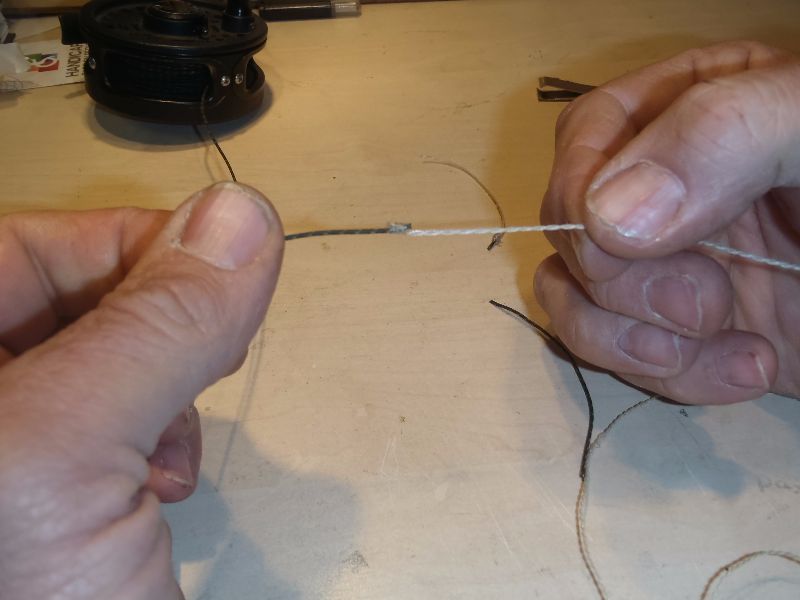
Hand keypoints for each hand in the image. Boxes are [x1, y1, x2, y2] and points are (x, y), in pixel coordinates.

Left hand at [0, 182, 283, 598]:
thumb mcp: (67, 456)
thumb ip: (155, 326)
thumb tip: (243, 216)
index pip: (30, 245)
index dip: (132, 247)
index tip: (221, 279)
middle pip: (70, 296)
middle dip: (154, 330)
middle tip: (203, 367)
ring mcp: (15, 445)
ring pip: (106, 358)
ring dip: (162, 390)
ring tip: (173, 448)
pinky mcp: (54, 490)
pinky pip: (116, 419)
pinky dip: (156, 437)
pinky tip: (164, 483)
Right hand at [536, 41, 799, 403]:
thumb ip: (722, 138)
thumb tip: (605, 219)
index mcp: (696, 112)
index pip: (586, 139)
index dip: (583, 196)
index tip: (631, 249)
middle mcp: (669, 190)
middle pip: (570, 228)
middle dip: (621, 283)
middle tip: (706, 305)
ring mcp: (674, 266)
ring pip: (573, 297)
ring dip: (629, 341)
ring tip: (725, 348)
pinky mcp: (685, 335)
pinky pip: (621, 355)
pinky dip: (668, 378)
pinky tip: (746, 372)